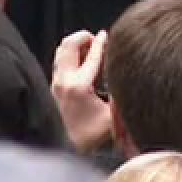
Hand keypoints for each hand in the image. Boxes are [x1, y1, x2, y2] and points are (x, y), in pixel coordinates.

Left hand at [51, 30, 111, 152]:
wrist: (70, 146)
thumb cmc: (92, 134)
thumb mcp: (114, 116)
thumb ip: (121, 95)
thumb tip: (128, 75)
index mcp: (80, 86)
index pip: (92, 55)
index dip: (101, 42)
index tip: (107, 34)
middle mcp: (64, 80)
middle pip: (69, 44)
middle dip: (84, 37)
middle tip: (96, 40)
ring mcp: (56, 82)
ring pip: (61, 49)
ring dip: (76, 44)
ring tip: (90, 49)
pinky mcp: (54, 86)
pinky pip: (60, 60)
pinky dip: (70, 54)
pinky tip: (83, 61)